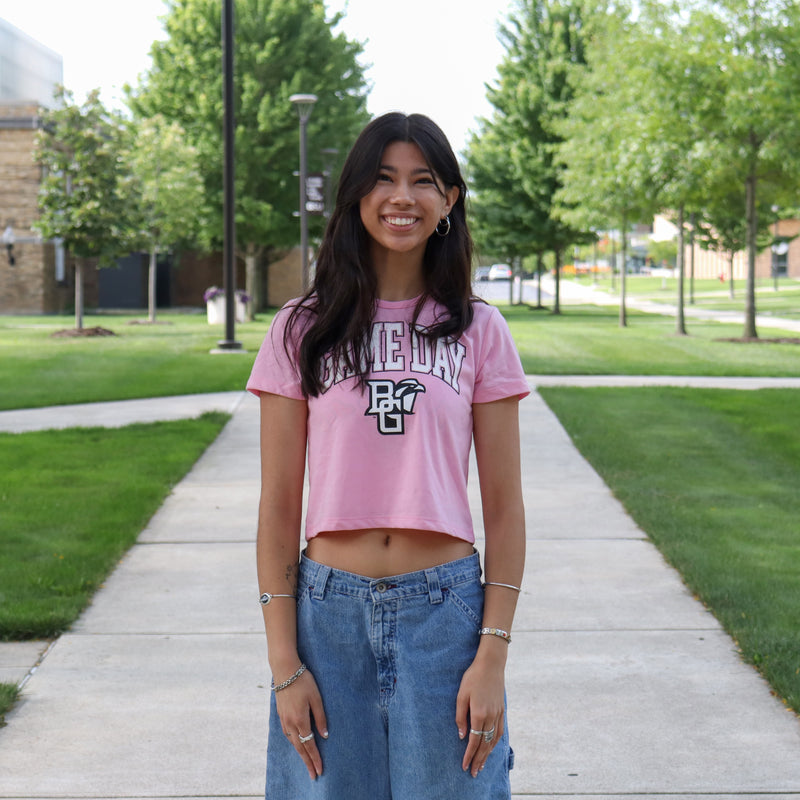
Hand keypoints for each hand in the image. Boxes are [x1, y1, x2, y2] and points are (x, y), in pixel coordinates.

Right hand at [275, 668, 327, 779]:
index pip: (309, 745)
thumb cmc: (303, 681)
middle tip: (313, 775)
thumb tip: (324, 735)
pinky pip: (287, 734)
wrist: (284, 670)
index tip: (319, 771)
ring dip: (300, 753)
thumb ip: (320, 717)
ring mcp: (283, 719)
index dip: (315, 759)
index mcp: (300, 720)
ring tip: (306, 762)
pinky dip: (293, 742)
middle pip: (300, 748)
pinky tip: (296, 743)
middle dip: (307, 762)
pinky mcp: (280, 714)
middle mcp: (290, 723)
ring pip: (292, 742)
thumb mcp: (316, 697)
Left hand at [455, 656, 505, 777]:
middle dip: (478, 760)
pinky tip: (491, 747)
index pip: (474, 741)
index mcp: (479, 714)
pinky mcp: (502, 710)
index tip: (464, 766)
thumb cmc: (473, 677)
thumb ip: (460, 717)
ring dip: (487, 754)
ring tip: (481, 765)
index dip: (469, 755)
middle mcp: (491, 717)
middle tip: (473, 773)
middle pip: (485, 744)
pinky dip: (495, 743)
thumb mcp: (461, 695)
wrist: (491, 664)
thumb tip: (461, 736)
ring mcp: (498, 714)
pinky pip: (499, 732)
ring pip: (493, 740)